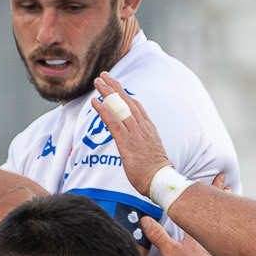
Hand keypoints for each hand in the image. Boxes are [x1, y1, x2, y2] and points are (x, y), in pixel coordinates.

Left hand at [91, 73, 172, 201]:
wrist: (160, 180)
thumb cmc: (155, 172)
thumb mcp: (150, 152)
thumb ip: (142, 143)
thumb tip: (136, 145)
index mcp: (148, 128)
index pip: (135, 106)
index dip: (125, 94)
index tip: (116, 86)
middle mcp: (142, 126)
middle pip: (127, 101)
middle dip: (115, 86)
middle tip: (104, 75)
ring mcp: (135, 132)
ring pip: (119, 107)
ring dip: (107, 92)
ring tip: (98, 81)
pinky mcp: (127, 141)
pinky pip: (113, 121)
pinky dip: (103, 110)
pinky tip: (95, 101)